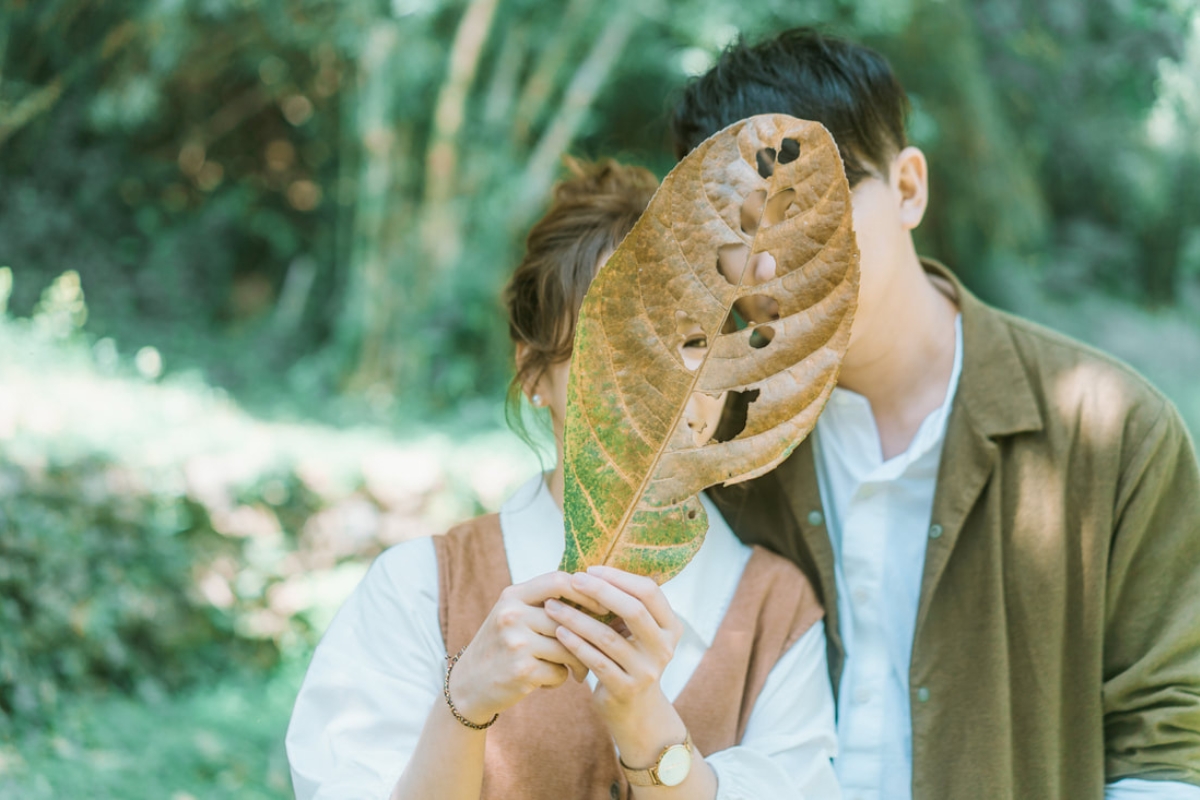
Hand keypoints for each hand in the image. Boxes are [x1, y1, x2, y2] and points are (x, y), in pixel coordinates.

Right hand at [449, 572, 605, 723]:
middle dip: (588, 636)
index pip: (558, 580)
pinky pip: (559, 673)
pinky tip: (549, 681)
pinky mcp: (521, 671)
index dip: (586, 591)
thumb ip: (543, 603)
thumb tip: (597, 594)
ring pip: (569, 648)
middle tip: (599, 646)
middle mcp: (512, 615)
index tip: (603, 606)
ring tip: (575, 669)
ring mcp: (516, 643)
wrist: (468, 685)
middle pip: (568, 619)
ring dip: (577, 662)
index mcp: (512, 596)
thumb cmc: (501, 646)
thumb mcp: (512, 615)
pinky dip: (560, 679)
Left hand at [545, 566, 686, 762]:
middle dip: (600, 591)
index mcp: (671, 627)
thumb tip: (592, 568)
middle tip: (572, 580)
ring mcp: (647, 671)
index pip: (650, 592)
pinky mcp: (626, 689)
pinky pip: (596, 661)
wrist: (635, 712)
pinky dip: (576, 644)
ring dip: (578, 618)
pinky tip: (559, 631)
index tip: (591, 570)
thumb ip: (625, 606)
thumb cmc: (628, 659)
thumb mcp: (637, 633)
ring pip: (609, 637)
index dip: (620, 577)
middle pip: (634, 610)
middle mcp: (664, 648)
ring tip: (553, 606)